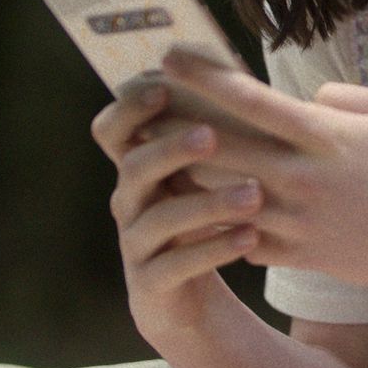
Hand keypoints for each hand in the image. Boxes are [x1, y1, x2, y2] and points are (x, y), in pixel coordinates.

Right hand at [91, 84, 263, 341]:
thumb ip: (211, 133)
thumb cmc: (201, 219)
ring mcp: (136, 245)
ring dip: (208, 203)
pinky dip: (214, 249)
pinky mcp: (151, 284)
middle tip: (211, 136)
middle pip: (135, 168)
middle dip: (171, 148)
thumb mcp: (201, 175)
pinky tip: (251, 237)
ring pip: (160, 219)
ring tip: (254, 195)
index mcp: (139, 168)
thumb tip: (237, 70)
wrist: (185, 298)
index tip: (162, 87)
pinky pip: (176, 265)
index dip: (130, 108)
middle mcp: (130, 202)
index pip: (113, 131)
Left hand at [159, 49, 367, 296]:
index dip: (204, 76)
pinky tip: (198, 205)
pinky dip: (215, 219)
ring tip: (159, 155)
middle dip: (173, 124)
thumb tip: (305, 99)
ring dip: (185, 173)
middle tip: (143, 107)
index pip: (250, 100)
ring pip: (216, 195)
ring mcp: (295, 221)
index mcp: (325, 136)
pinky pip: (238, 236)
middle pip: (216, 147)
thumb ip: (343, 97)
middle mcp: (301, 178)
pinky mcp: (296, 255)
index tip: (171, 58)